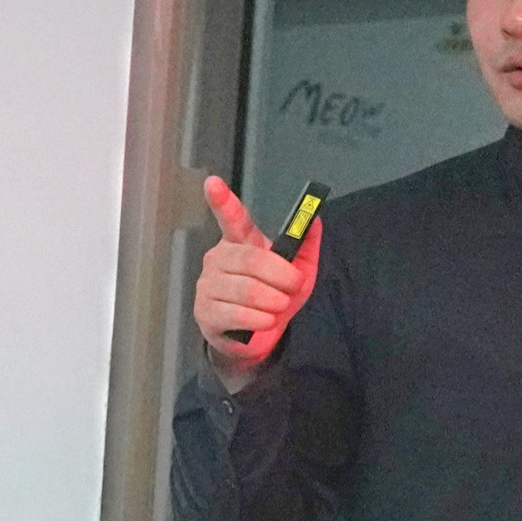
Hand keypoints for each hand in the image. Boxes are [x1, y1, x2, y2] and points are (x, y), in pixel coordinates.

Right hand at [193, 176, 323, 393]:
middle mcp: (218, 258)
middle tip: (291, 289)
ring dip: (273, 303)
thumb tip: (316, 219)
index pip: (232, 219)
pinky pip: (237, 313)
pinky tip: (263, 322)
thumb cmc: (275, 298)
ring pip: (247, 290)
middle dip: (281, 277)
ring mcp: (207, 285)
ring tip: (276, 309)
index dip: (222, 201)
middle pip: (252, 260)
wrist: (256, 338)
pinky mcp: (205, 311)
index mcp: (240, 243)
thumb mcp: (299, 272)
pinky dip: (260, 320)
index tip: (212, 182)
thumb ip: (306, 246)